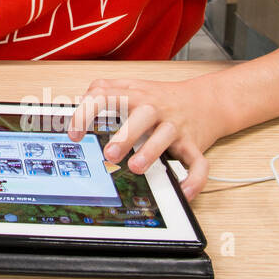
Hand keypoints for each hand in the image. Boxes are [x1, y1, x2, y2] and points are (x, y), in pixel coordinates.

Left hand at [66, 76, 228, 199]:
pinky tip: (182, 191)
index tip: (73, 134)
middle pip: (142, 116)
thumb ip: (104, 89)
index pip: (106, 96)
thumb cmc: (160, 98)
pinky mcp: (193, 144)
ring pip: (167, 136)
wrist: (204, 101)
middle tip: (109, 153)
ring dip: (151, 152)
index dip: (86, 113)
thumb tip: (77, 102)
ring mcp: (175, 126)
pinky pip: (198, 162)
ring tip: (136, 167)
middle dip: (125, 135)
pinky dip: (194, 178)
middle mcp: (156, 108)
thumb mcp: (131, 87)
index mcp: (135, 95)